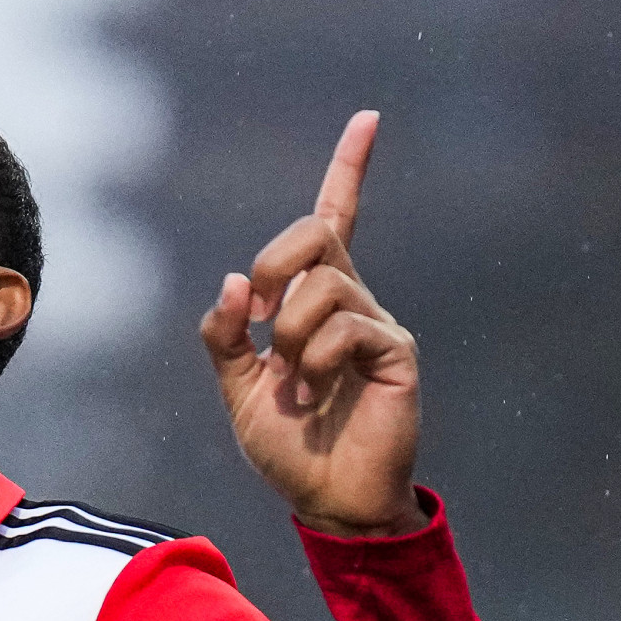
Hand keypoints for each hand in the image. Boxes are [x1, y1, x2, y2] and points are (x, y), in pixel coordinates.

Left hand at [199, 111, 424, 536]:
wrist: (329, 502)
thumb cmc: (290, 450)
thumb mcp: (238, 391)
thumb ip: (225, 338)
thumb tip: (234, 282)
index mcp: (313, 304)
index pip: (334, 221)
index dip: (350, 169)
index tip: (368, 118)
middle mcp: (350, 302)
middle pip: (316, 233)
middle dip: (275, 264)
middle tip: (259, 318)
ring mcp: (375, 324)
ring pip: (323, 285)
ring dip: (289, 334)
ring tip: (295, 381)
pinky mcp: (395, 352)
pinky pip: (345, 326)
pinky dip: (314, 358)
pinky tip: (315, 389)